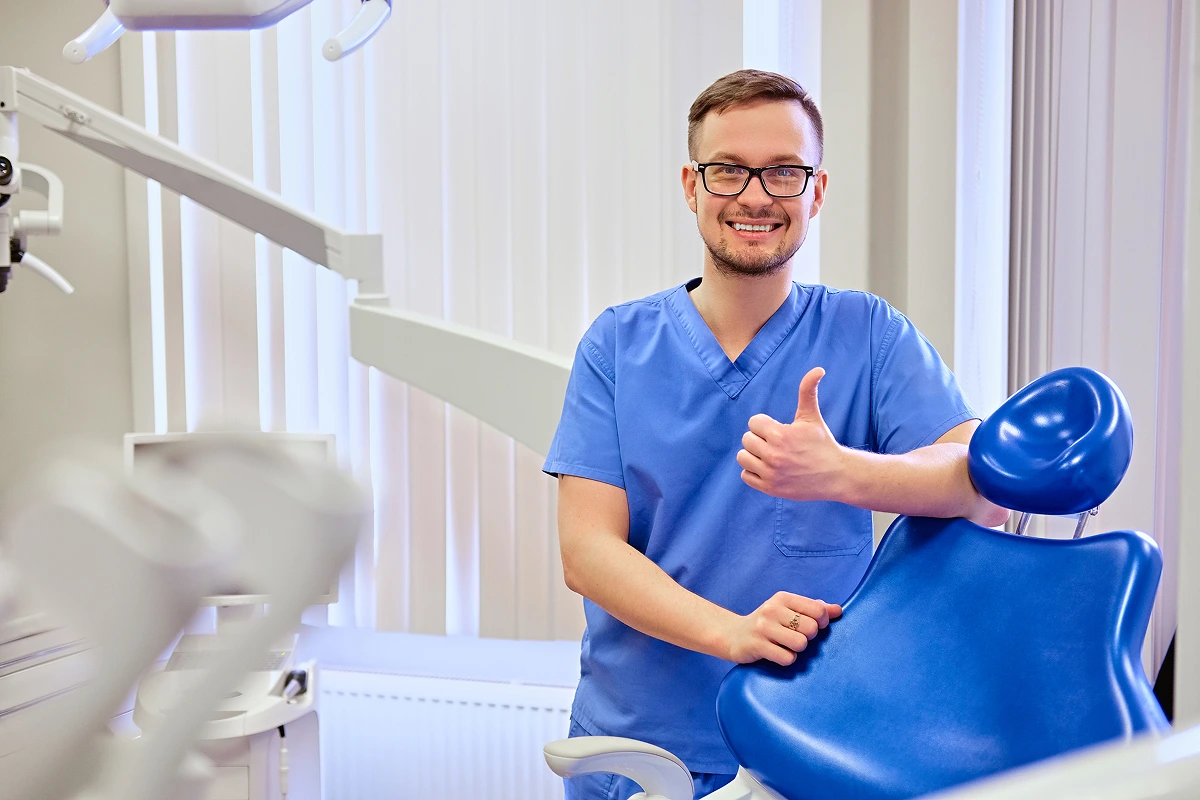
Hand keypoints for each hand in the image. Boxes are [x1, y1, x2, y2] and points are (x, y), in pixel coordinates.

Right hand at [723, 591, 842, 664]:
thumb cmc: (767, 624)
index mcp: (782, 598)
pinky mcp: (757, 645)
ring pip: (800, 643)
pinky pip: (787, 658)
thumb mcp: (788, 611)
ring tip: (786, 646)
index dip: (822, 622)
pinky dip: (786, 659)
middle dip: (808, 638)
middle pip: (811, 628)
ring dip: (797, 650)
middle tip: (796, 638)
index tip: (813, 627)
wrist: (733, 635)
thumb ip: (813, 609)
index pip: (818, 609)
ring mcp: (763, 627)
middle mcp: (772, 609)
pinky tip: (778, 654)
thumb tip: (838, 610)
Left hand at [737, 367, 848, 501]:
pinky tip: (769, 468)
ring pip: (743, 457)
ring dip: (753, 455)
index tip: (779, 430)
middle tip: (776, 443)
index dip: (765, 424)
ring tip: (770, 455)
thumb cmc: (822, 443)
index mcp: (780, 435)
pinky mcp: (769, 488)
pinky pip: (746, 475)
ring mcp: (770, 473)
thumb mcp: (812, 417)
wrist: (835, 475)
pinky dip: (754, 472)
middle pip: (746, 439)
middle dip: (759, 439)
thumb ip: (808, 391)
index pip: (753, 422)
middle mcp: (773, 455)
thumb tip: (818, 369)